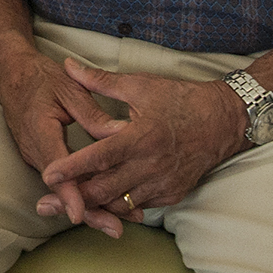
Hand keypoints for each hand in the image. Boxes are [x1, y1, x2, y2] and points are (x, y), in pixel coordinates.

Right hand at [0, 38, 132, 234]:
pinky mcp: (41, 157)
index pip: (56, 168)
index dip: (69, 193)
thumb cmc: (40, 77)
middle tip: (116, 229)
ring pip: (62, 188)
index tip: (80, 213)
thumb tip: (122, 134)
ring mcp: (35, 156)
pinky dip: (82, 193)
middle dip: (88, 211)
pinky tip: (105, 202)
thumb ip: (93, 114)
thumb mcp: (69, 88)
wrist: (11, 72)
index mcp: (40, 130)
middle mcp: (34, 149)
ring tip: (120, 222)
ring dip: (89, 204)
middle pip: (61, 189)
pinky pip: (61, 181)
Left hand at [33, 58, 247, 231]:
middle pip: (105, 190)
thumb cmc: (180, 99)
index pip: (99, 158)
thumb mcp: (140, 85)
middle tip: (49, 197)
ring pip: (121, 204)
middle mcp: (152, 166)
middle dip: (76, 196)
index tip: (48, 175)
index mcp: (141, 137)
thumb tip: (69, 66)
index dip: (71, 168)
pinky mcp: (172, 194)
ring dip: (97, 203)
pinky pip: (140, 206)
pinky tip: (103, 199)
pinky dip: (120, 205)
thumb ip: (100, 81)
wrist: (224, 121)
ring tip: (72, 200)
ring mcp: (164, 184)